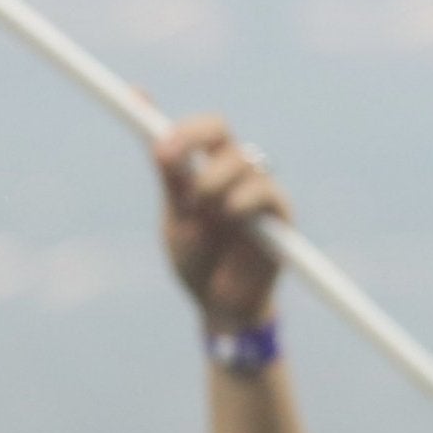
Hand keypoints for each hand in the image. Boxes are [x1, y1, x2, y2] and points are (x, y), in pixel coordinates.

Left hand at [156, 115, 288, 332]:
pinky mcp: (281, 213)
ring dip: (212, 178)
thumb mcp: (176, 218)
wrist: (221, 306)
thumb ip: (170, 180)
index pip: (197, 131)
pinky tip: (229, 214)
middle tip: (168, 160)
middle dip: (190, 137)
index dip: (176, 127)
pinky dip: (241, 199)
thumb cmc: (198, 260)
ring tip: (201, 208)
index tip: (156, 144)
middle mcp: (233, 173)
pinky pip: (265, 192)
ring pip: (241, 159)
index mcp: (204, 170)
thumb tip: (151, 139)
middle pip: (219, 129)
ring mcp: (259, 190)